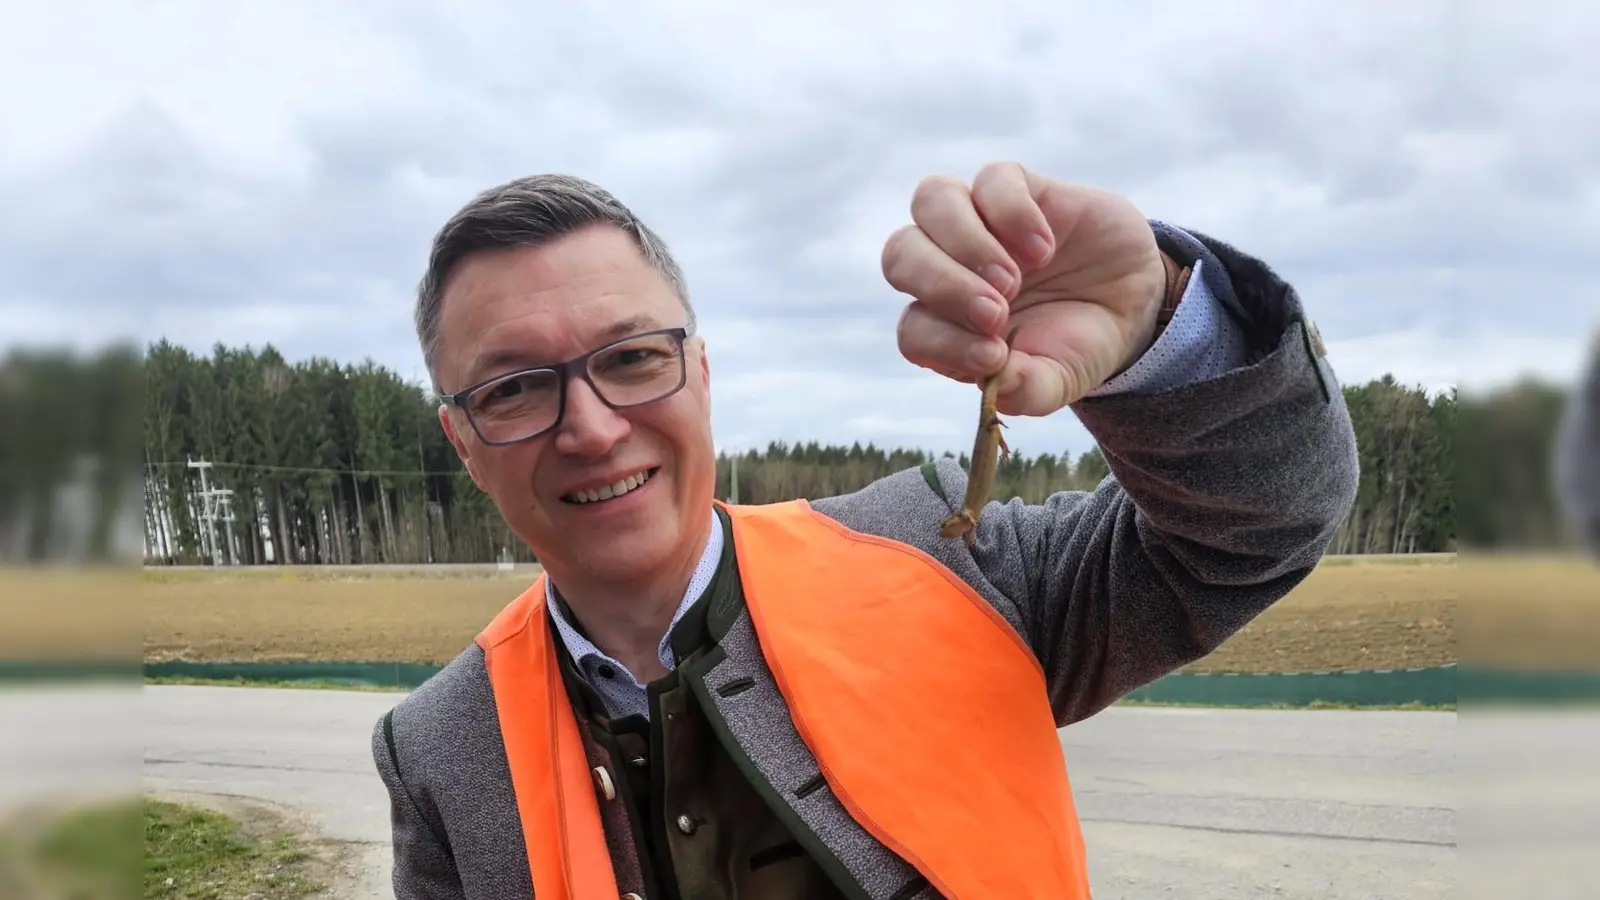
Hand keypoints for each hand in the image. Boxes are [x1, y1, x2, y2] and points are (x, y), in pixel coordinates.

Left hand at [882, 162, 1168, 415]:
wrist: (1134, 303)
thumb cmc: (1078, 344)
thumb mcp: (1057, 381)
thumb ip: (1024, 389)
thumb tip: (994, 379)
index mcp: (946, 325)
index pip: (913, 330)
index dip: (943, 342)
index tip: (995, 356)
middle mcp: (949, 269)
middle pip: (900, 255)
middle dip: (943, 285)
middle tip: (996, 312)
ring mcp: (979, 223)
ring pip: (931, 200)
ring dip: (965, 242)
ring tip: (1014, 277)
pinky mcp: (1017, 190)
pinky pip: (992, 180)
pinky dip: (1013, 215)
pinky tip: (1045, 249)